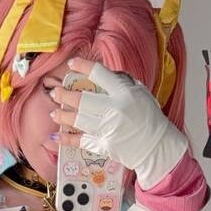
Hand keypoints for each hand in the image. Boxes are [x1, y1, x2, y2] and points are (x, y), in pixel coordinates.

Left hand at [49, 57, 186, 188]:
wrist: (156, 146)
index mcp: (124, 93)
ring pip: (78, 120)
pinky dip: (67, 139)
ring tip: (54, 112)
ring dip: (63, 115)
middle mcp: (114, 110)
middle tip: (55, 92)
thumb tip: (100, 75)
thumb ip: (121, 82)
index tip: (71, 64)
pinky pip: (82, 141)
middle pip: (83, 100)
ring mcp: (108, 129)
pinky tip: (56, 136)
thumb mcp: (140, 92)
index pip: (99, 75)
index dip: (82, 67)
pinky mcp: (104, 146)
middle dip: (65, 95)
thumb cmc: (149, 117)